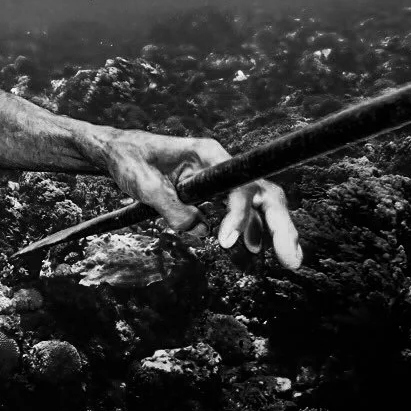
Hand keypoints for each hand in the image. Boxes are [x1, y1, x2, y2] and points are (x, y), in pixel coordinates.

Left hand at [99, 129, 302, 269]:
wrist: (119, 150)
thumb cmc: (129, 159)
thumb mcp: (142, 184)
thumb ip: (169, 206)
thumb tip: (197, 231)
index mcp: (207, 154)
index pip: (237, 184)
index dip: (239, 214)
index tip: (227, 244)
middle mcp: (221, 163)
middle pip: (263, 192)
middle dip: (281, 226)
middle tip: (291, 260)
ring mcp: (221, 177)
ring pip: (260, 202)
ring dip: (276, 230)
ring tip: (290, 260)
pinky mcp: (214, 190)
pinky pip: (243, 209)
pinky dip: (253, 228)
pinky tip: (254, 247)